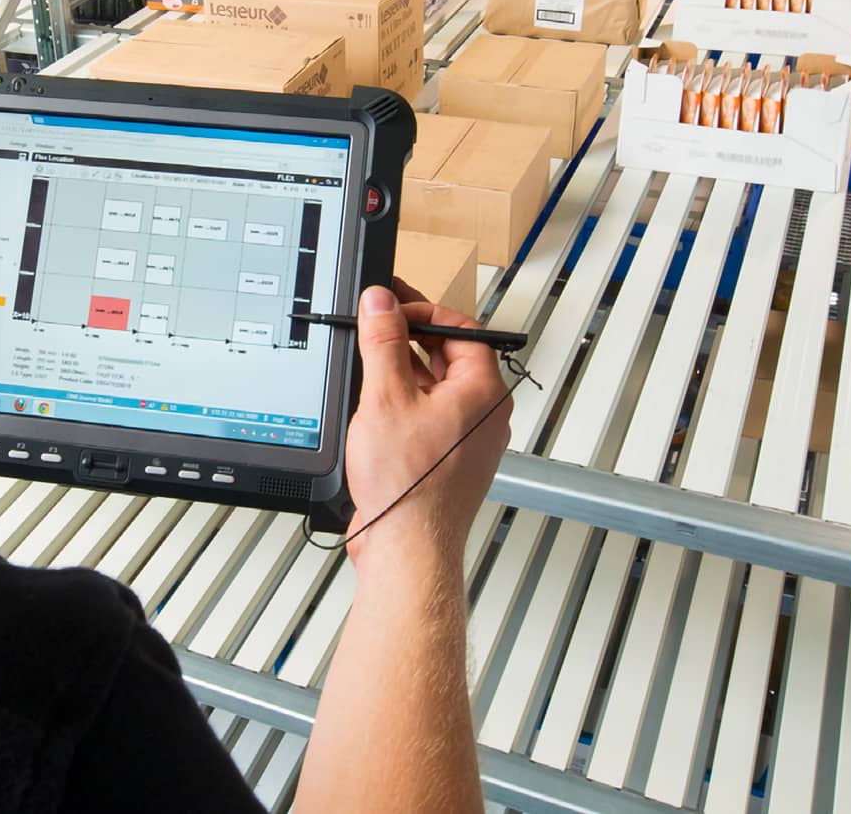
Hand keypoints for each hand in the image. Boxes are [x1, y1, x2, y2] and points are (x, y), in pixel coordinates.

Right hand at [342, 281, 512, 574]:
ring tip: (366, 361)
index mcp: (484, 391)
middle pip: (448, 357)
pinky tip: (370, 403)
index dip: (425, 310)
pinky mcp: (444, 460)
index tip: (394, 304)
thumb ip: (384, 342)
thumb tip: (382, 303)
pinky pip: (426, 416)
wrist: (407, 546)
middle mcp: (483, 414)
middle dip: (409, 338)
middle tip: (375, 325)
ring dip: (401, 371)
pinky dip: (400, 402)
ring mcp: (465, 439)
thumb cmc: (411, 486)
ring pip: (434, 388)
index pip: (462, 330)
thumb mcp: (386, 397)